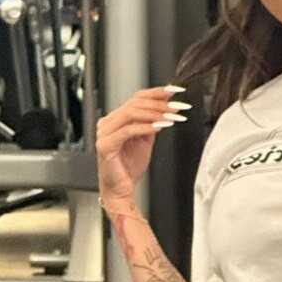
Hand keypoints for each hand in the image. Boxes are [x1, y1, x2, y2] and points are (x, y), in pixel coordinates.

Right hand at [95, 85, 190, 202]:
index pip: (136, 98)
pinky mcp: (105, 145)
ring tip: (170, 117)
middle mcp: (108, 123)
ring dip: (154, 114)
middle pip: (134, 104)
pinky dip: (144, 127)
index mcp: (116, 119)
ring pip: (130, 113)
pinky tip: (158, 128)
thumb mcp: (146, 139)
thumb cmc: (129, 167)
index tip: (174, 91)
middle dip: (159, 104)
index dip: (156, 93)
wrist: (120, 189)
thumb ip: (153, 123)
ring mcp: (104, 133)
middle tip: (177, 107)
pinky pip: (127, 131)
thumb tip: (168, 106)